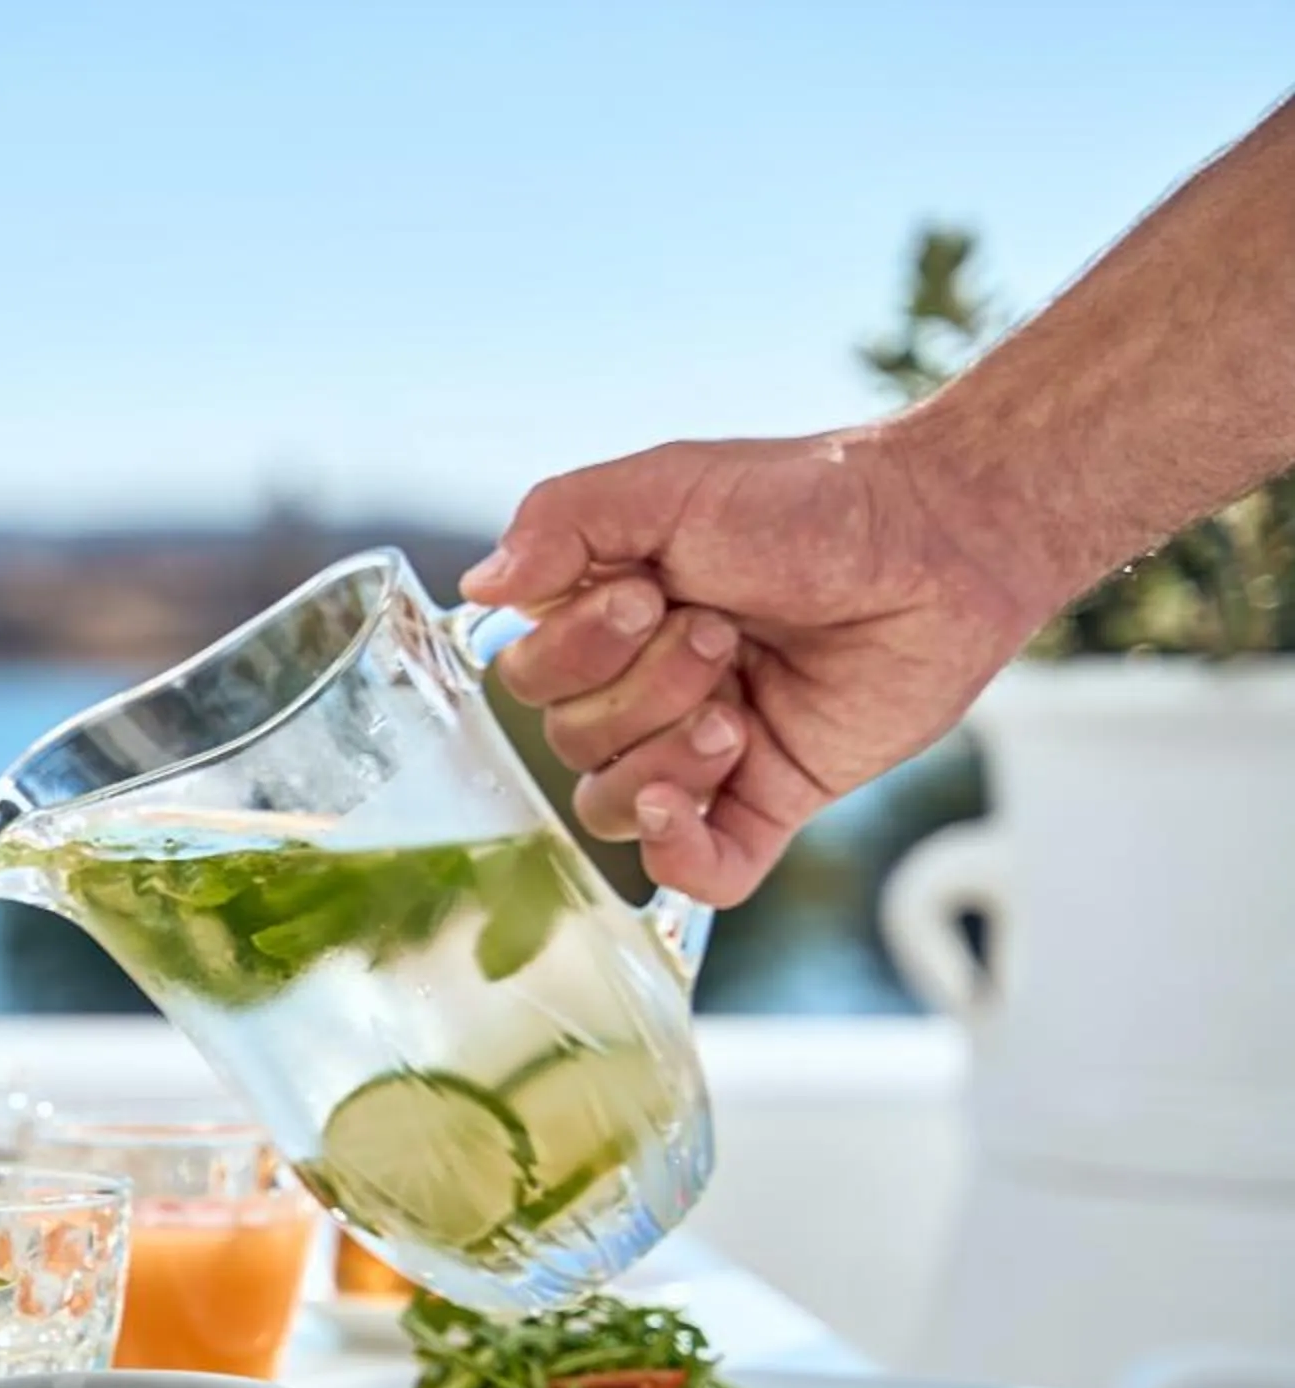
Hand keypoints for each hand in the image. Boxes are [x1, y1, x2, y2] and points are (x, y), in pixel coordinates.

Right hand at [460, 425, 1048, 905]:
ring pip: (613, 808)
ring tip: (738, 710)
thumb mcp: (669, 484)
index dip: (575, 653)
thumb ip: (562, 519)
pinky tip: (684, 812)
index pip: (527, 676)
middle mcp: (642, 689)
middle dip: (638, 695)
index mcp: (605, 620)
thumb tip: (478, 586)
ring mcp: (702, 750)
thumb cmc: (810, 498)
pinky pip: (697, 870)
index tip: (652, 594)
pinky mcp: (770, 798)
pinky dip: (677, 857)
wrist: (942, 538)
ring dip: (662, 763)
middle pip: (568, 744)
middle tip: (722, 635)